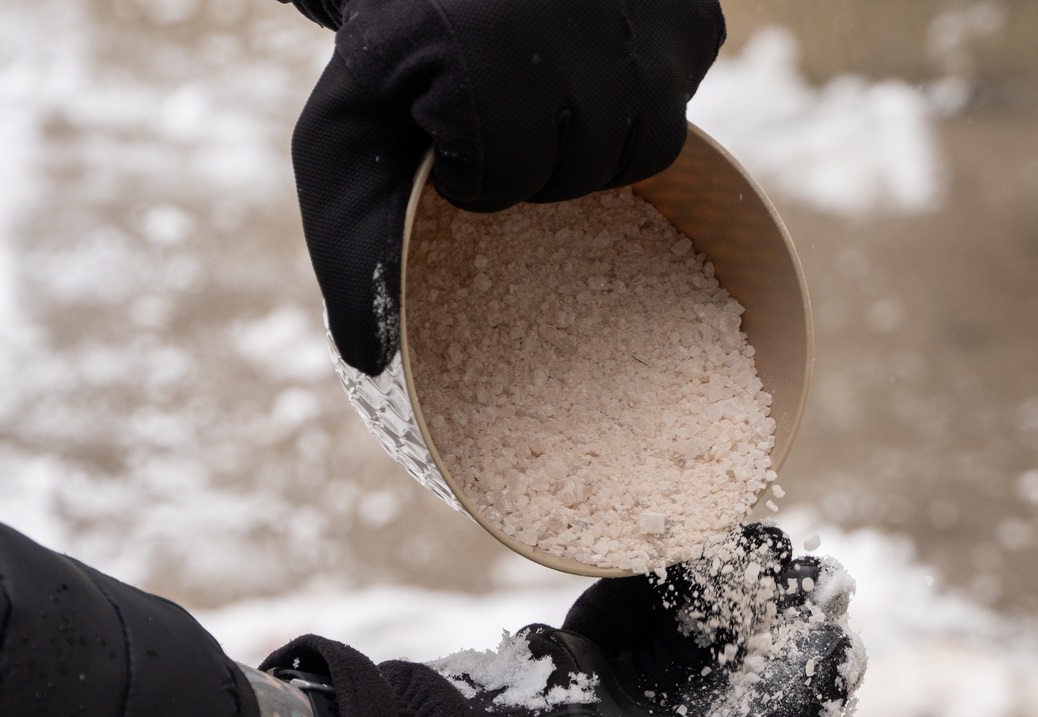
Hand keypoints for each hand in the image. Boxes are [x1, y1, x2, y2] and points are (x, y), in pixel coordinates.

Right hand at [243, 527, 860, 716]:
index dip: (808, 694)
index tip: (844, 637)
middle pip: (738, 680)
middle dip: (777, 626)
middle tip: (820, 569)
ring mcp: (614, 704)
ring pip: (690, 638)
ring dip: (728, 591)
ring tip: (766, 538)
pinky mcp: (572, 663)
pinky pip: (631, 613)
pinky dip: (658, 578)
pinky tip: (691, 540)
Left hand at [290, 0, 726, 372]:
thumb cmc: (393, 62)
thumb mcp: (345, 144)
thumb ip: (352, 246)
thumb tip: (374, 361)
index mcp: (478, 50)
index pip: (508, 175)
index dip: (476, 177)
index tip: (446, 137)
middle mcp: (571, 13)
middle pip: (589, 164)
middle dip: (540, 163)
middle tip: (499, 117)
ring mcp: (639, 6)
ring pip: (651, 140)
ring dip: (596, 141)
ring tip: (548, 101)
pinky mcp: (692, 11)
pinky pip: (687, 93)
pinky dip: (647, 94)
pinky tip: (594, 65)